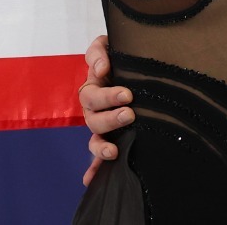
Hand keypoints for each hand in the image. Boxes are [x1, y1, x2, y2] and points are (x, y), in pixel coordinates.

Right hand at [77, 34, 133, 186]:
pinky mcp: (109, 139)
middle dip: (110, 116)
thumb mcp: (110, 46)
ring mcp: (101, 125)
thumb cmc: (122, 57)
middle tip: (129, 111)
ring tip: (115, 149)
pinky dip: (94, 168)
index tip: (123, 90)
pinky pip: (97, 157)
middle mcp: (94, 109)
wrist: (135, 67)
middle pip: (93, 117)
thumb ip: (100, 51)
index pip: (92, 92)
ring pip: (95, 138)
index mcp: (94, 87)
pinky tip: (90, 180)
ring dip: (102, 146)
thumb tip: (101, 69)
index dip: (104, 93)